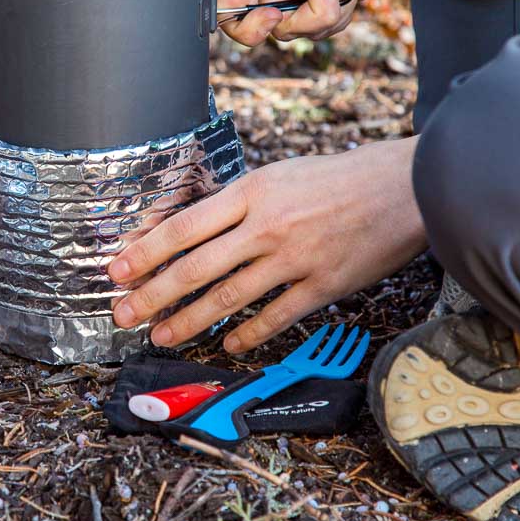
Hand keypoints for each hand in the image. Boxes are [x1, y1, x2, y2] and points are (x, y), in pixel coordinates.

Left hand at [109, 137, 425, 352]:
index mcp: (250, 193)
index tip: (116, 271)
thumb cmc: (334, 178)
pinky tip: (227, 344)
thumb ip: (235, 204)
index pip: (183, 227)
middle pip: (195, 267)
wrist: (403, 187)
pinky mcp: (322, 286)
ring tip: (161, 336)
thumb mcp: (276, 176)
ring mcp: (294, 259)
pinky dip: (247, 334)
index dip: (145, 253)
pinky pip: (275, 317)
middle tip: (121, 314)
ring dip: (188, 321)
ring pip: (227, 298)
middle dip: (152, 294)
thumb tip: (187, 231)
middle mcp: (266, 227)